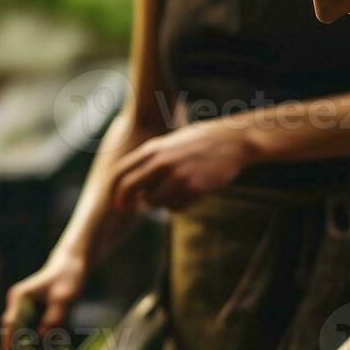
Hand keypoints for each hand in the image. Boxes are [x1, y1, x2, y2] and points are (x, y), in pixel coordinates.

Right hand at [2, 252, 87, 349]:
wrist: (72, 265)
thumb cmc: (68, 278)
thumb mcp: (64, 298)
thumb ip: (54, 318)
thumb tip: (44, 338)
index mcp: (19, 296)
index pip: (11, 322)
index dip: (8, 342)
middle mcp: (17, 303)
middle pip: (12, 330)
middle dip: (13, 349)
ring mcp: (23, 308)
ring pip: (20, 333)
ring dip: (23, 348)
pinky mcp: (32, 314)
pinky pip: (29, 331)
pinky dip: (33, 342)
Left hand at [109, 119, 254, 211]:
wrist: (234, 140)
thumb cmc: (200, 142)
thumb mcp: (170, 144)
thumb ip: (150, 159)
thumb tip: (132, 182)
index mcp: (153, 149)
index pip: (121, 172)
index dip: (115, 190)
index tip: (117, 202)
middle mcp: (161, 162)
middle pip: (130, 188)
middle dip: (126, 202)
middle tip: (128, 209)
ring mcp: (177, 176)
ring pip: (153, 202)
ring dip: (159, 203)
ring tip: (176, 191)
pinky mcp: (193, 188)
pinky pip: (175, 208)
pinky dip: (179, 206)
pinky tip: (191, 192)